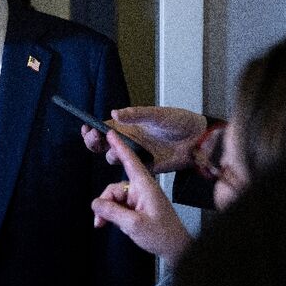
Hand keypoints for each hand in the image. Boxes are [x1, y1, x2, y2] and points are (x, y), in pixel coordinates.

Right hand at [82, 106, 207, 172]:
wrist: (198, 140)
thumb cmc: (179, 122)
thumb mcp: (157, 115)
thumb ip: (136, 114)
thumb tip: (115, 113)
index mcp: (129, 125)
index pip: (104, 127)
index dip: (93, 129)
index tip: (87, 128)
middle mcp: (129, 140)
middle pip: (102, 145)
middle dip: (93, 142)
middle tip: (93, 139)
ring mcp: (136, 155)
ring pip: (113, 158)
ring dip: (111, 155)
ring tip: (116, 151)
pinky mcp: (145, 167)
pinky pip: (129, 171)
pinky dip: (124, 170)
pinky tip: (127, 165)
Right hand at [92, 130, 190, 266]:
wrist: (175, 249)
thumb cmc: (162, 235)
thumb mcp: (134, 224)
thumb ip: (112, 212)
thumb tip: (95, 203)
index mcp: (145, 186)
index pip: (130, 161)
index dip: (119, 146)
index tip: (110, 133)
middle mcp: (141, 189)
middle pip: (114, 187)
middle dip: (104, 202)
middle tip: (99, 221)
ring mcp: (140, 199)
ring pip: (114, 198)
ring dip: (107, 211)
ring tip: (103, 225)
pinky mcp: (138, 208)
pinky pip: (119, 206)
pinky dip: (112, 215)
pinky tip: (109, 224)